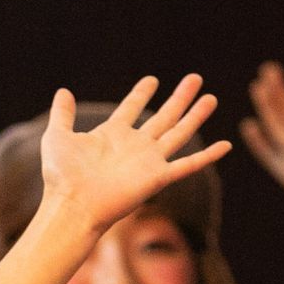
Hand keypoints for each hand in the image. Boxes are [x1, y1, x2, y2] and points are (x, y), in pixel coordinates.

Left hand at [38, 75, 230, 235]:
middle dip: (179, 98)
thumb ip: (62, 114)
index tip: (152, 80)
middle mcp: (134, 146)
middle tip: (195, 78)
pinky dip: (207, 156)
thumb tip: (63, 90)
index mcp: (112, 134)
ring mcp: (148, 161)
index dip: (142, 94)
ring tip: (211, 98)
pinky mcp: (158, 177)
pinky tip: (226, 145)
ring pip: (179, 133)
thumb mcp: (57, 137)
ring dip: (195, 116)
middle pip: (163, 117)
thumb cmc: (61, 176)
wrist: (72, 205)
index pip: (132, 108)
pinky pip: (188, 164)